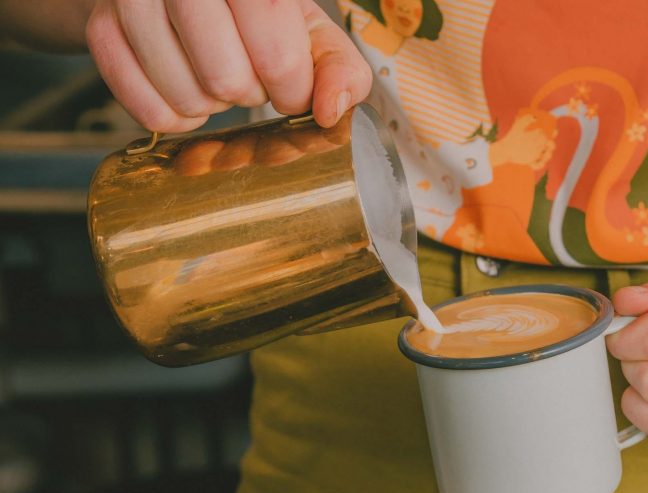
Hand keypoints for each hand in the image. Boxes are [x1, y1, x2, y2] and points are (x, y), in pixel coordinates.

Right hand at [85, 0, 371, 131]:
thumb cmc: (260, 15)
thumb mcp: (308, 31)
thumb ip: (339, 69)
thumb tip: (329, 112)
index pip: (278, 55)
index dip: (292, 90)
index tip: (292, 89)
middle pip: (227, 80)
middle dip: (250, 95)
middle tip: (251, 76)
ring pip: (185, 97)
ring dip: (212, 105)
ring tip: (216, 75)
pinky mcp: (102, 25)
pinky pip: (146, 110)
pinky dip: (174, 115)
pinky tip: (186, 88)